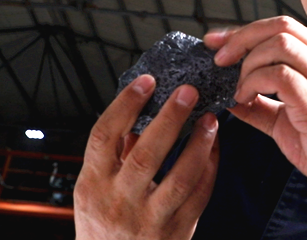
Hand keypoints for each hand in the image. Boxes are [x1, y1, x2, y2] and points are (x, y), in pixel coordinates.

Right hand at [74, 75, 219, 239]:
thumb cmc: (102, 227)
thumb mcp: (93, 191)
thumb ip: (113, 156)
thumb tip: (137, 114)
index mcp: (92, 185)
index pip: (103, 137)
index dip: (124, 106)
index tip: (146, 81)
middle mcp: (118, 202)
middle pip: (145, 155)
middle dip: (169, 119)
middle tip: (189, 91)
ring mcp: (148, 220)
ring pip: (180, 178)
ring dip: (199, 145)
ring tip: (210, 119)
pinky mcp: (175, 233)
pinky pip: (198, 197)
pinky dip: (209, 169)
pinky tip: (214, 147)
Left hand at [204, 16, 306, 211]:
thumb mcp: (288, 121)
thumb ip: (261, 106)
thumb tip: (228, 96)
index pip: (284, 27)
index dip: (245, 31)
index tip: (216, 41)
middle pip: (281, 27)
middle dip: (242, 38)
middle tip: (219, 60)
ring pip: (281, 44)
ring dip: (249, 62)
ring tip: (239, 88)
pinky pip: (281, 75)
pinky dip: (254, 82)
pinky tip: (245, 99)